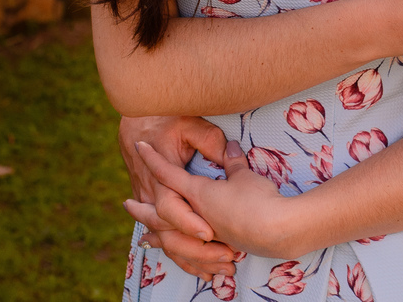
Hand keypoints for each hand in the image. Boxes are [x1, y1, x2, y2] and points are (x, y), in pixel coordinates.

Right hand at [119, 116, 234, 279]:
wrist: (138, 123)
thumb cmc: (165, 120)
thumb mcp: (189, 125)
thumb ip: (209, 140)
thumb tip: (230, 151)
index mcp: (161, 179)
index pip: (170, 208)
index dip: (189, 221)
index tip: (210, 233)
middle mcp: (153, 197)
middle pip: (170, 234)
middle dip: (198, 249)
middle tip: (227, 255)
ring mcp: (151, 205)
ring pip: (169, 243)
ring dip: (195, 258)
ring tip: (223, 269)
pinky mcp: (154, 209)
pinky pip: (166, 241)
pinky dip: (185, 256)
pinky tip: (205, 270)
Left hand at [133, 139, 305, 259]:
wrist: (275, 230)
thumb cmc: (256, 199)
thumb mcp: (243, 173)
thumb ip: (232, 160)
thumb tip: (228, 147)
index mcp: (197, 193)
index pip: (168, 172)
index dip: (154, 158)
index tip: (140, 147)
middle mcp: (195, 215)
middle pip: (159, 212)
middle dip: (141, 209)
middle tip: (127, 205)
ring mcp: (204, 233)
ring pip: (170, 236)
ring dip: (156, 234)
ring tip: (145, 237)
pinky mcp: (217, 246)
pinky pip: (188, 252)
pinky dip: (177, 253)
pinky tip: (176, 255)